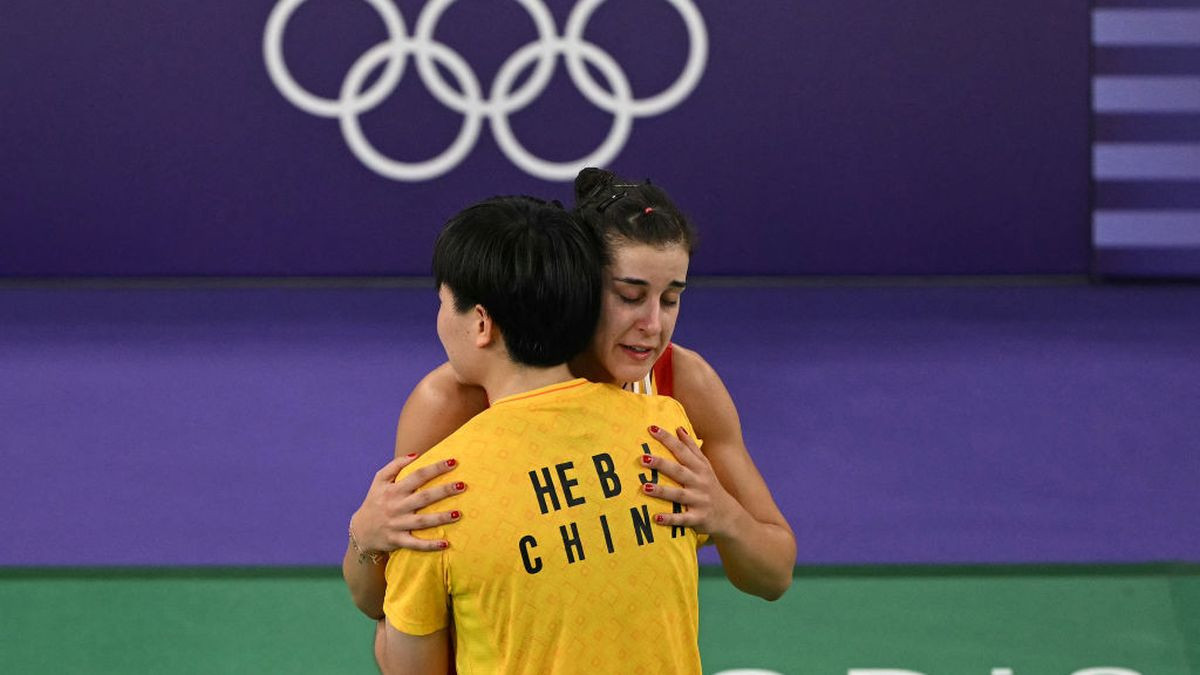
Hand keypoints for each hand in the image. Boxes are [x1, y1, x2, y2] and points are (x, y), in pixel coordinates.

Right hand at [350, 454, 466, 553]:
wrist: (360, 531)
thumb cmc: (375, 501)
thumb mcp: (379, 480)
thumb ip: (396, 465)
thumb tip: (417, 454)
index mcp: (393, 490)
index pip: (417, 476)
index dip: (435, 468)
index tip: (453, 462)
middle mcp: (396, 507)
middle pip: (423, 497)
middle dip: (444, 491)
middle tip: (463, 485)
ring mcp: (397, 525)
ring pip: (422, 521)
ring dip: (441, 518)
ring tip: (458, 513)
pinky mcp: (397, 541)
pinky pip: (415, 544)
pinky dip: (429, 545)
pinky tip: (446, 543)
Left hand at [639, 425, 744, 537]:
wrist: (729, 515)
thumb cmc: (711, 486)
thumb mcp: (705, 466)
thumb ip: (692, 448)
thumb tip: (679, 428)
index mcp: (700, 468)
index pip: (682, 450)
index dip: (668, 439)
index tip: (652, 429)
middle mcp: (699, 482)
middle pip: (679, 471)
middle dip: (661, 464)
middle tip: (643, 457)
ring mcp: (699, 501)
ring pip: (679, 495)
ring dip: (662, 491)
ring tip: (645, 487)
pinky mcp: (698, 518)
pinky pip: (683, 519)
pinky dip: (670, 519)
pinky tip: (656, 518)